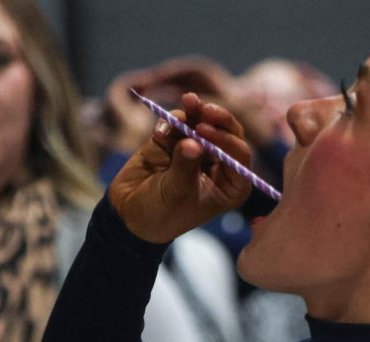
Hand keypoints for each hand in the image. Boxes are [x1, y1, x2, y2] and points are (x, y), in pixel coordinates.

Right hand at [107, 92, 251, 243]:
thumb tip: (192, 142)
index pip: (240, 155)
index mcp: (232, 185)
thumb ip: (185, 165)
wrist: (129, 212)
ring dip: (195, 110)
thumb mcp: (176, 192)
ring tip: (188, 101)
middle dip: (216, 118)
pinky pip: (179, 122)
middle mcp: (219, 165)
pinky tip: (159, 134)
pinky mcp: (176, 139)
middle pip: (227, 133)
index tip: (204, 131)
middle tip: (203, 108)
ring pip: (203, 122)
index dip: (226, 139)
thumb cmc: (161, 213)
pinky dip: (171, 122)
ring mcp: (198, 150)